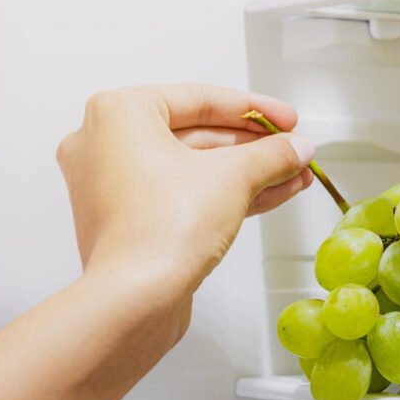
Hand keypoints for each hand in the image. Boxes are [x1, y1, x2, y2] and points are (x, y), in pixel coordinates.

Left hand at [56, 84, 313, 312]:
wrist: (134, 300)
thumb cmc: (161, 230)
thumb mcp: (234, 177)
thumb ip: (271, 154)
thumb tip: (295, 148)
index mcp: (118, 114)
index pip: (200, 100)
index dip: (254, 109)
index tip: (285, 119)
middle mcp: (105, 145)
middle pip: (197, 134)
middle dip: (252, 147)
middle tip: (290, 149)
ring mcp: (113, 186)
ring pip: (193, 169)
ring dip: (246, 173)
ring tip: (291, 175)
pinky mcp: (127, 221)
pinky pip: (182, 195)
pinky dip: (222, 194)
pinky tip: (268, 195)